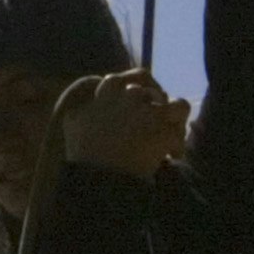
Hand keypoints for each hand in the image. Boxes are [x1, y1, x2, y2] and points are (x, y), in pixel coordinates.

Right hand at [59, 68, 190, 178]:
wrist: (98, 176)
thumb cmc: (83, 150)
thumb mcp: (73, 120)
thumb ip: (80, 102)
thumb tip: (92, 91)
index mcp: (111, 90)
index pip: (136, 77)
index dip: (140, 88)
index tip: (138, 104)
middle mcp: (133, 96)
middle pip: (157, 93)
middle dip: (157, 108)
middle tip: (153, 126)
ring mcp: (151, 113)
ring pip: (178, 105)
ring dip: (175, 119)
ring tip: (170, 136)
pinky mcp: (165, 133)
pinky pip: (180, 132)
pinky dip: (177, 143)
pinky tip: (171, 155)